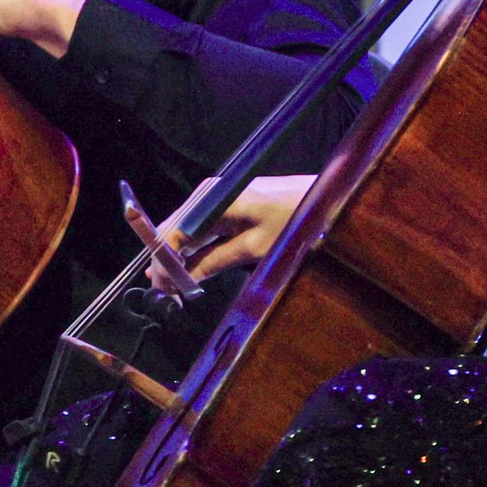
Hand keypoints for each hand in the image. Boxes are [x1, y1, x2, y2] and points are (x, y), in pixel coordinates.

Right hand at [153, 175, 313, 284]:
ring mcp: (218, 196)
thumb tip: (186, 279)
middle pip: (176, 229)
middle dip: (168, 261)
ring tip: (173, 285)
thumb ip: (216, 261)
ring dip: (179, 255)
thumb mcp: (255, 248)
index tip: (162, 289)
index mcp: (214, 202)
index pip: (173, 233)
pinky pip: (202, 225)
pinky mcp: (229, 202)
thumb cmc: (294, 221)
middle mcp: (210, 194)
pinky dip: (194, 246)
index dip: (164, 263)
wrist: (325, 196)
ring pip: (186, 228)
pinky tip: (190, 266)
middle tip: (165, 292)